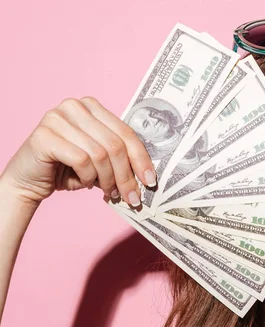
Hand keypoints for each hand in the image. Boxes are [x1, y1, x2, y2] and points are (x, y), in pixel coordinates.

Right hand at [1, 97, 155, 206]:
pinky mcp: (44, 135)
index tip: (150, 181)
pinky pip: (81, 160)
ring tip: (108, 192)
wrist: (28, 180)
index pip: (126, 133)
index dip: (141, 159)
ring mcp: (57, 118)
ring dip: (108, 180)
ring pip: (100, 154)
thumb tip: (148, 175)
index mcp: (92, 107)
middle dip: (127, 175)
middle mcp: (74, 106)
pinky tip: (85, 183)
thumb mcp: (100, 160)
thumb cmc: (67, 169)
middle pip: (115, 144)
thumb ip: (119, 158)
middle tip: (132, 197)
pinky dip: (88, 177)